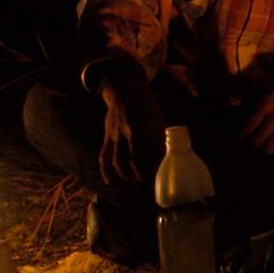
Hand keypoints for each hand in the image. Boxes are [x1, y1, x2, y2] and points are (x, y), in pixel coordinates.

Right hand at [98, 67, 164, 184]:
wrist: (124, 90)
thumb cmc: (146, 104)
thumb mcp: (158, 116)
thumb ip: (161, 136)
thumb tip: (169, 155)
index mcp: (147, 127)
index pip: (153, 154)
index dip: (157, 167)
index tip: (164, 175)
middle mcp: (130, 132)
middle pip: (135, 162)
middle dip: (143, 176)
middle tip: (150, 181)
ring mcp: (116, 136)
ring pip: (119, 162)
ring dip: (127, 175)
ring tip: (136, 180)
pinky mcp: (107, 137)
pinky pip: (103, 156)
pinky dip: (105, 170)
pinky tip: (110, 181)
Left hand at [231, 76, 273, 155]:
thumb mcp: (263, 85)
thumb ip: (246, 95)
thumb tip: (230, 102)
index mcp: (264, 107)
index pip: (246, 129)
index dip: (237, 140)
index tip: (233, 147)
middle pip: (256, 142)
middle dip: (248, 147)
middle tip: (246, 149)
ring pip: (270, 148)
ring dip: (263, 149)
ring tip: (262, 147)